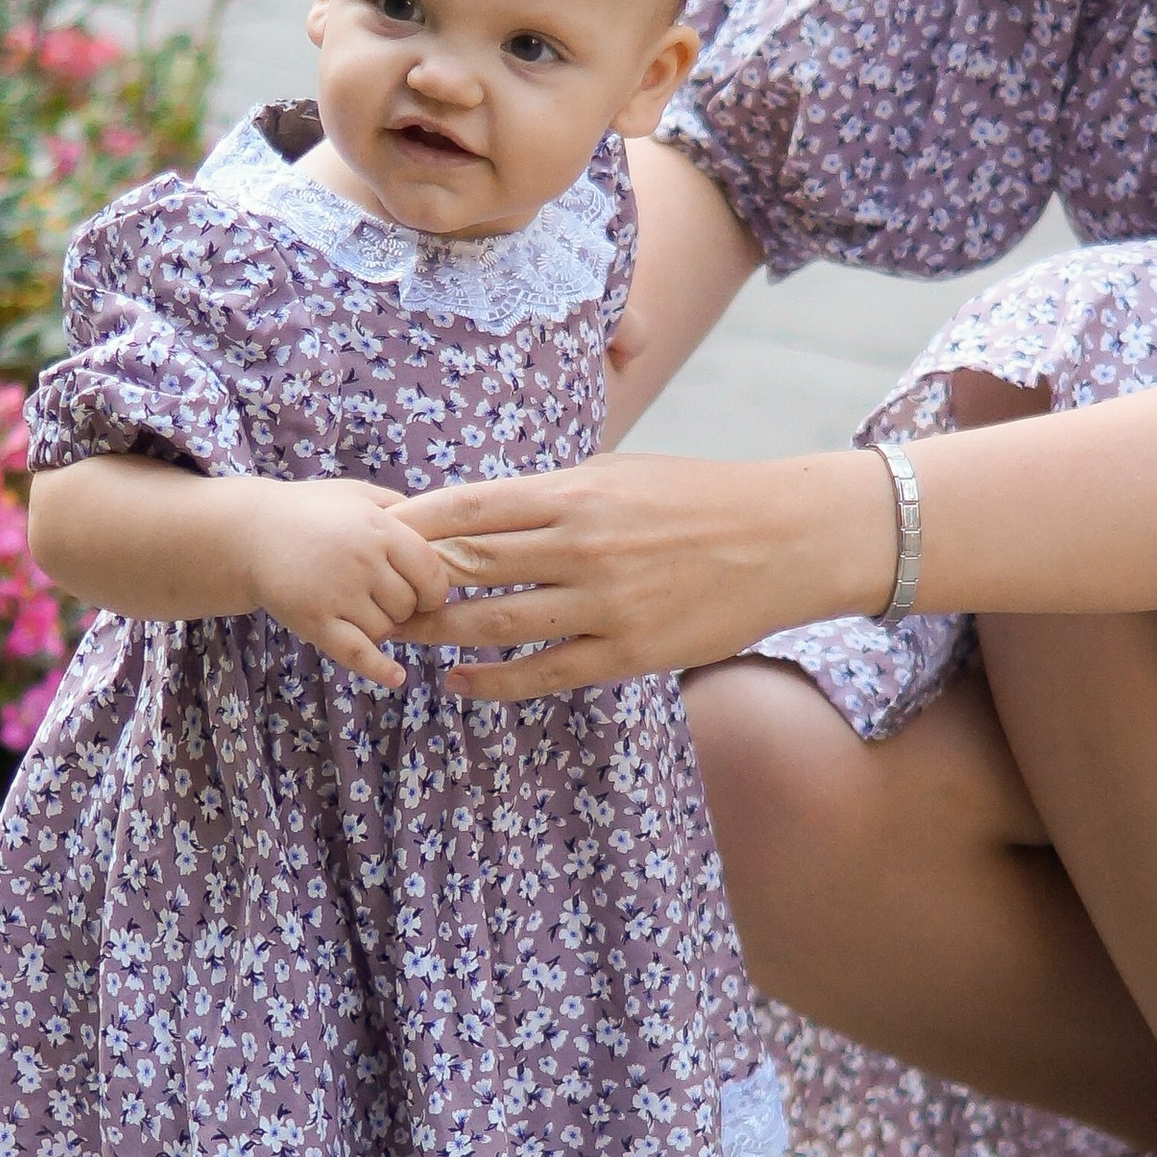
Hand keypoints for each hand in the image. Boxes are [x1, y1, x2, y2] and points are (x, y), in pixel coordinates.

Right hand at [239, 478, 452, 688]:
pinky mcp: (314, 621)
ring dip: (380, 627)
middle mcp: (362, 561)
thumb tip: (443, 530)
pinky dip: (380, 669)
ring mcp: (337, 593)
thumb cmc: (310, 512)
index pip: (432, 572)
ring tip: (358, 608)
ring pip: (386, 630)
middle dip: (402, 606)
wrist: (249, 533)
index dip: (435, 589)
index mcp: (379, 528)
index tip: (426, 592)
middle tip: (380, 596)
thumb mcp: (358, 494)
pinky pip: (357, 653)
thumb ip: (401, 507)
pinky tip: (396, 676)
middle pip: (409, 605)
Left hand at [395, 450, 895, 698]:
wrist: (785, 540)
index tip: (375, 535)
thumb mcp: (622, 473)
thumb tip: (490, 511)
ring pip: (495, 622)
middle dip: (413, 582)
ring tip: (401, 638)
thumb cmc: (700, 497)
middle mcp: (581, 546)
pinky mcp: (628, 652)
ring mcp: (603, 603)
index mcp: (576, 492)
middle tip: (371, 594)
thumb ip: (556, 495)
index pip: (469, 507)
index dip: (412, 524)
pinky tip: (458, 683)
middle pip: (468, 566)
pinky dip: (491, 680)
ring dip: (440, 632)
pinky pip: (543, 673)